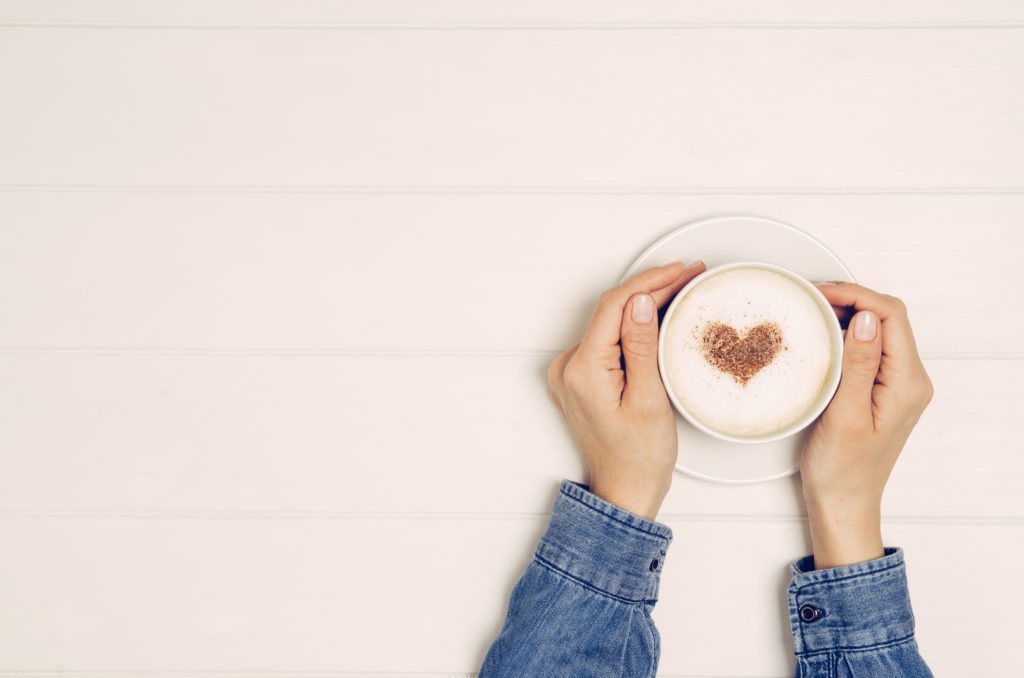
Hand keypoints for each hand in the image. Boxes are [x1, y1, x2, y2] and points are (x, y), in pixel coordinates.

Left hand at [546, 260, 706, 519]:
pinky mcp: (581, 378)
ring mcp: (572, 373)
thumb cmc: (638, 457)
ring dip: (643, 306)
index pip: (613, 307)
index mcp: (582, 370)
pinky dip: (633, 327)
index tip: (678, 270)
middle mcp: (568, 368)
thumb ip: (642, 346)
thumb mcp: (649, 399)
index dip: (648, 282)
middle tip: (688, 275)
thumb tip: (639, 303)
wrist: (624, 490)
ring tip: (680, 289)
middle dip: (650, 290)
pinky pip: (608, 341)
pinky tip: (657, 316)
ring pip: (610, 324)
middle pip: (611, 312)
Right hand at [801, 282, 933, 568]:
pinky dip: (847, 334)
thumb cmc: (842, 470)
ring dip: (849, 315)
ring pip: (880, 331)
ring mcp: (898, 385)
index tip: (821, 293)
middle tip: (812, 298)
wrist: (843, 504)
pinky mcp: (882, 390)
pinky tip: (824, 337)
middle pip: (889, 319)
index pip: (891, 317)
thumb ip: (859, 364)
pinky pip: (871, 349)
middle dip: (853, 299)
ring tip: (814, 312)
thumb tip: (867, 319)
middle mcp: (910, 381)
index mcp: (907, 384)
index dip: (857, 296)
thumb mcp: (845, 414)